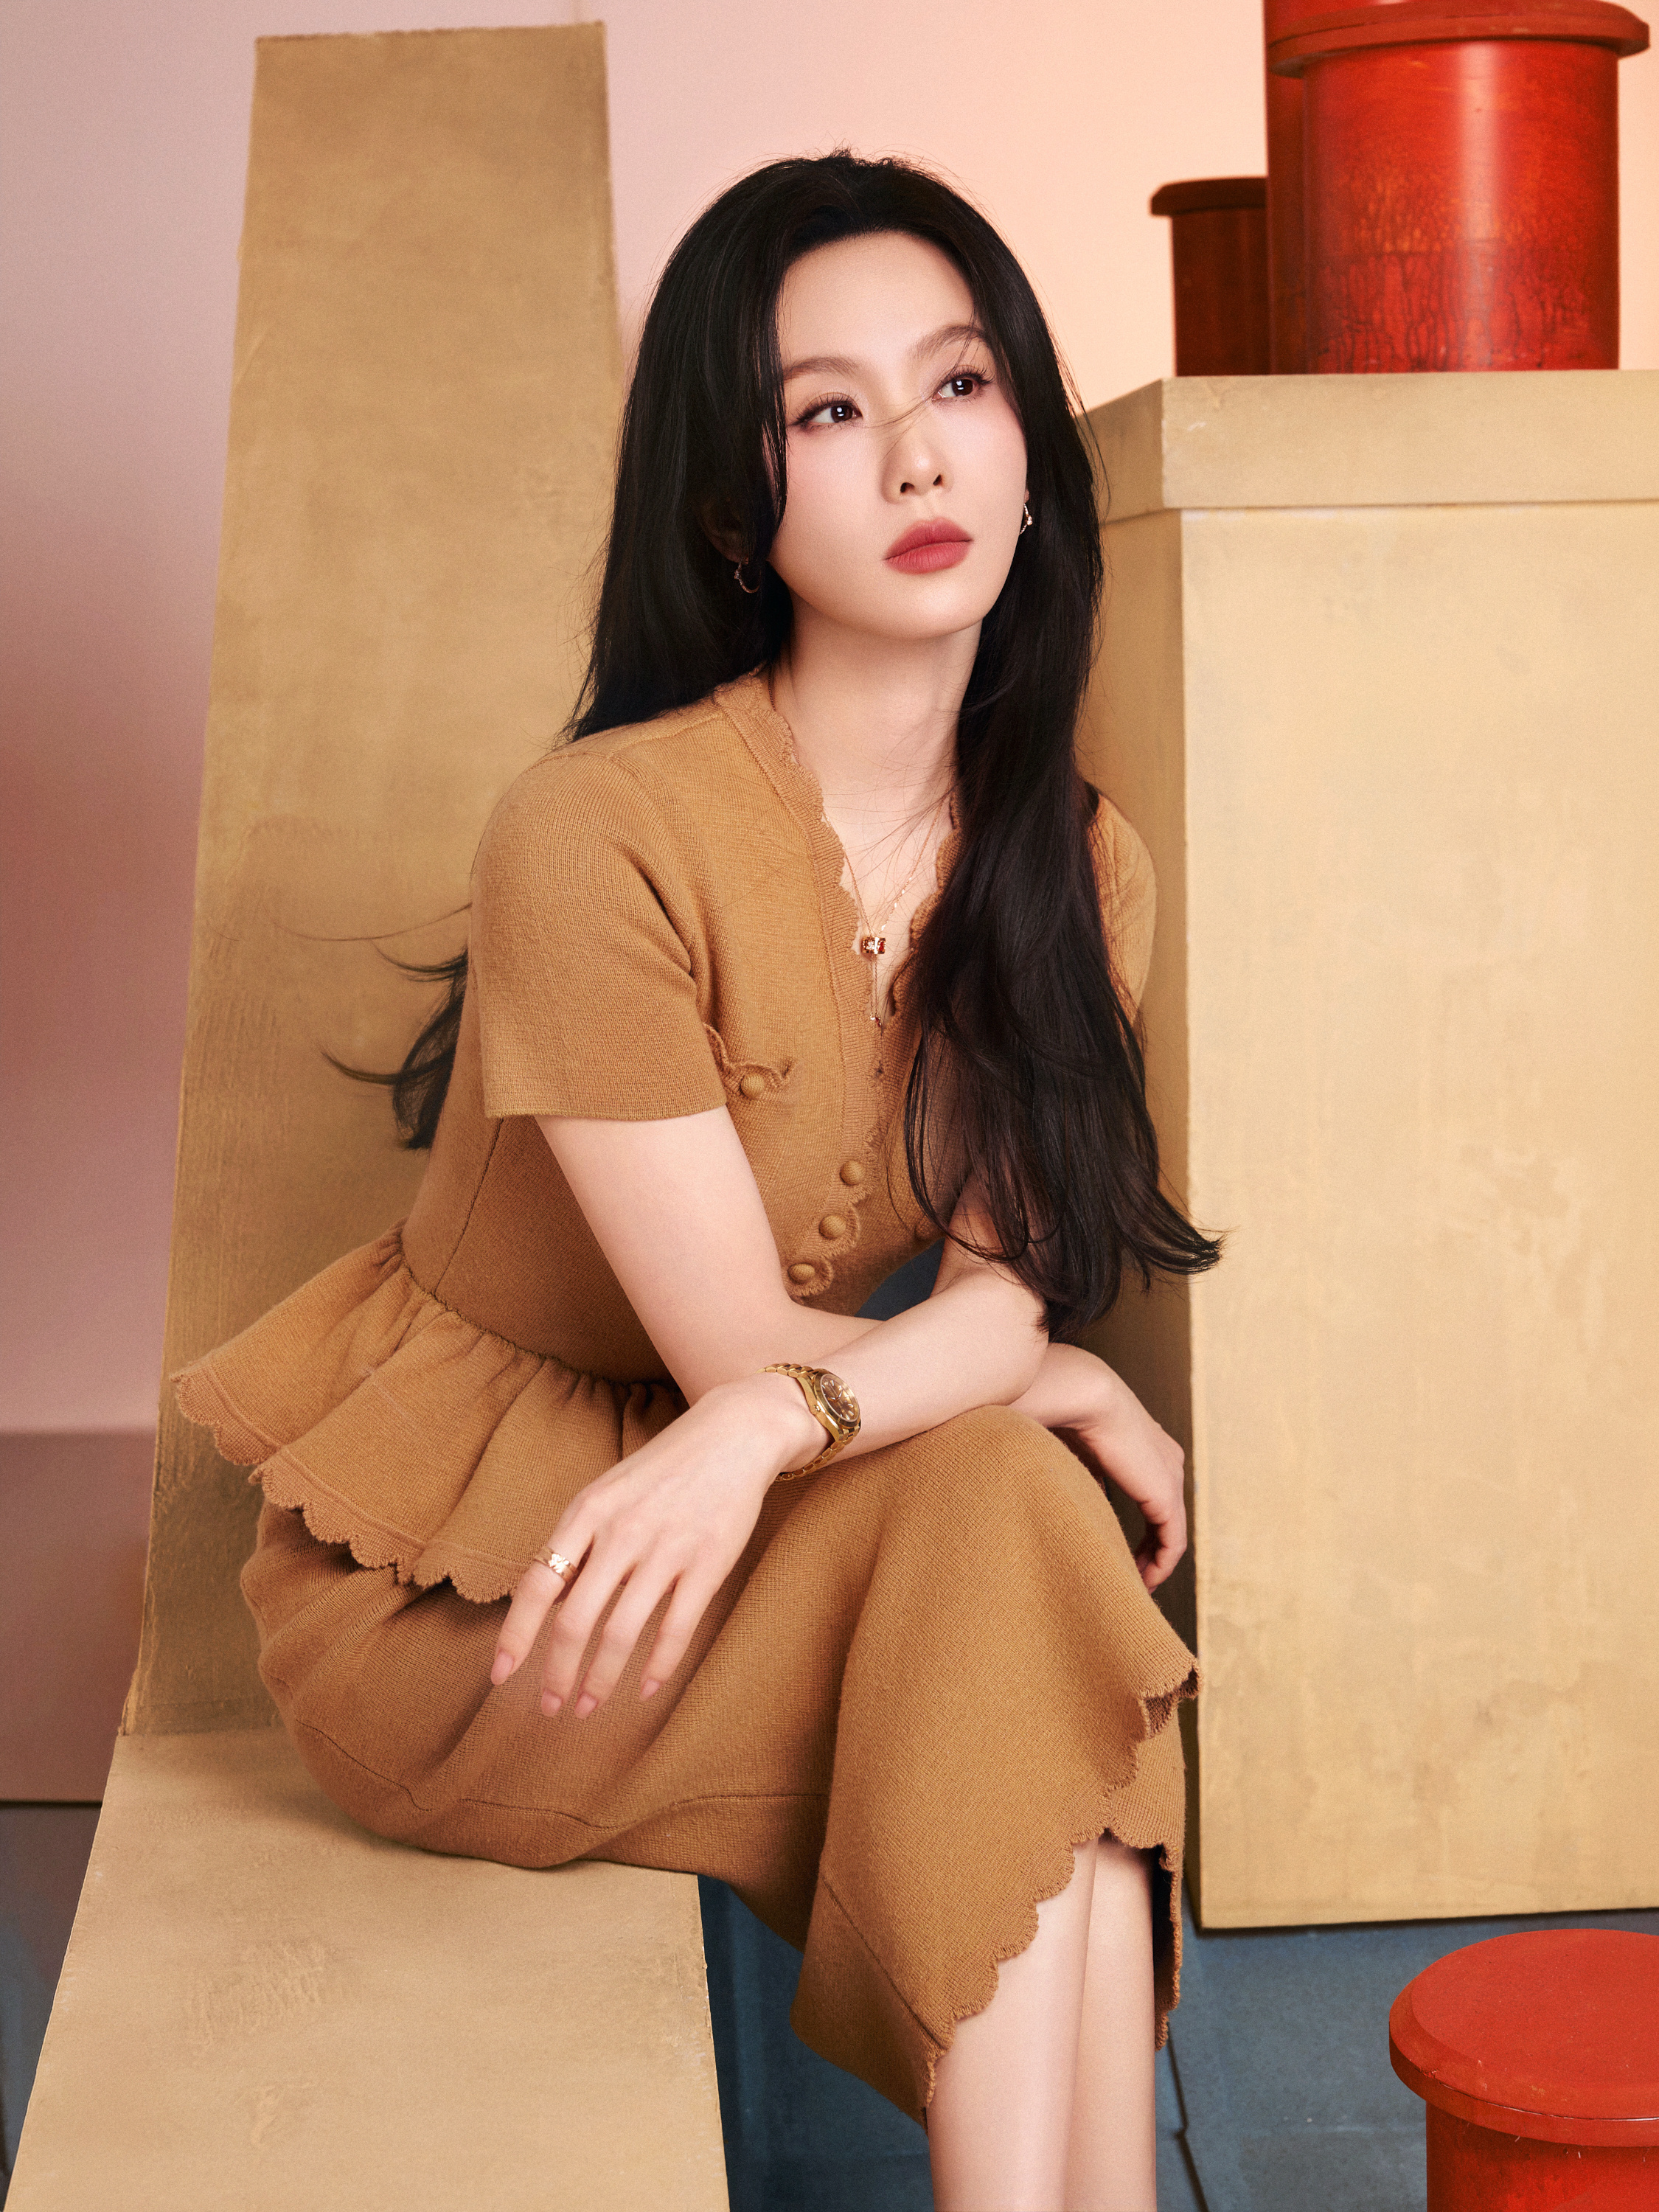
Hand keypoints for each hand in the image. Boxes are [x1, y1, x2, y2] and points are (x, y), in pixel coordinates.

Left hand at [488, 1374, 820, 1717]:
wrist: (734, 1435)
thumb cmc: (662, 1470)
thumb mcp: (607, 1493)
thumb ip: (578, 1545)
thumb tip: (545, 1606)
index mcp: (588, 1511)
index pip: (538, 1583)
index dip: (516, 1635)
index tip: (499, 1676)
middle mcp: (622, 1531)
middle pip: (575, 1620)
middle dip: (557, 1674)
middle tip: (550, 1709)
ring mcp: (667, 1549)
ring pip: (621, 1633)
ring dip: (600, 1681)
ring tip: (588, 1707)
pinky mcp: (709, 1564)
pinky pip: (676, 1628)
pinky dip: (657, 1667)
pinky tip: (646, 1689)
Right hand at [1014, 1346, 1187, 1590]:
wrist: (1082, 1394)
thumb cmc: (1065, 1410)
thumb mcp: (1072, 1450)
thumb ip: (1079, 1477)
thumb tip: (1068, 1503)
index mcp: (1149, 1446)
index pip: (1152, 1494)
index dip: (1138, 1526)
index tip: (1117, 1551)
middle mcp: (1167, 1461)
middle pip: (1164, 1516)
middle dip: (1148, 1550)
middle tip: (1128, 1577)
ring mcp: (1171, 1477)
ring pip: (1170, 1533)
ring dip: (1153, 1563)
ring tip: (1133, 1586)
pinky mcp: (1167, 1495)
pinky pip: (1173, 1542)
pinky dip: (1160, 1565)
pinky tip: (1141, 1582)